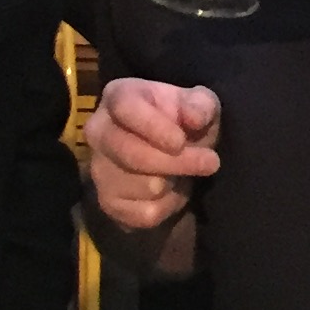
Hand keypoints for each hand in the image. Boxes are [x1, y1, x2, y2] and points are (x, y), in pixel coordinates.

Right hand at [84, 77, 220, 231]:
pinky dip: (168, 206)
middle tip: (211, 162)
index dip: (153, 127)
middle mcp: (99, 131)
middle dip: (177, 162)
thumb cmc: (182, 122)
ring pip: (144, 186)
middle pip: (132, 154)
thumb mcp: (199, 104)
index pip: (125, 109)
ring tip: (184, 173)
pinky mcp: (108, 202)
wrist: (172, 156)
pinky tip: (171, 191)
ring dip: (176, 183)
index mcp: (118, 96)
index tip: (181, 141)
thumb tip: (194, 117)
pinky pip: (144, 213)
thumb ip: (200, 104)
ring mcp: (100, 169)